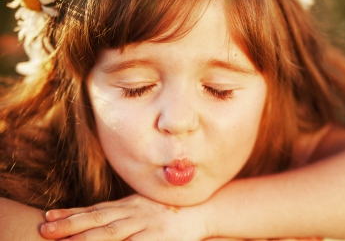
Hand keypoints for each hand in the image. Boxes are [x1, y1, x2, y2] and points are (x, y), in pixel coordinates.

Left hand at [40, 194, 208, 240]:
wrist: (202, 210)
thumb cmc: (170, 210)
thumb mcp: (145, 206)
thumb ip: (124, 211)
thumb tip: (101, 217)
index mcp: (130, 205)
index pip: (95, 209)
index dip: (71, 213)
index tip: (49, 216)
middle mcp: (134, 212)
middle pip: (97, 220)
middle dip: (70, 226)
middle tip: (45, 230)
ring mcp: (146, 226)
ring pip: (112, 234)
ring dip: (87, 239)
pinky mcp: (158, 239)